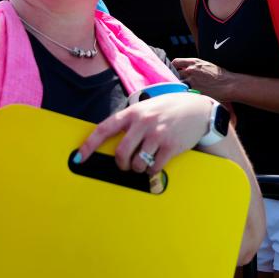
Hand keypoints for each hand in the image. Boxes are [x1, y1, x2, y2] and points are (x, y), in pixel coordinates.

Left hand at [77, 92, 213, 173]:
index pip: (104, 129)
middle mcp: (143, 123)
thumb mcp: (147, 107)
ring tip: (146, 160)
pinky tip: (158, 161)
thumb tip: (114, 139)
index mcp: (133, 112)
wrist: (199, 109)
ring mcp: (157, 135)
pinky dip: (153, 170)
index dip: (89, 145)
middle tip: (125, 165)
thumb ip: (131, 120)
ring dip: (138, 168)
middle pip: (121, 153)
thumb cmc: (170, 109)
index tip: (79, 157)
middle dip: (121, 164)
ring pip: (137, 164)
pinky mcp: (170, 146)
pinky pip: (154, 167)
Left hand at [171, 57, 235, 101]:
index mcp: (194, 62)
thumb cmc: (220, 76)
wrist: (229, 84)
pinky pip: (184, 92)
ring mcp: (192, 81)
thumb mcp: (207, 65)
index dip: (173, 67)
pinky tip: (187, 96)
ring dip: (179, 87)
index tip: (173, 71)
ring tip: (181, 90)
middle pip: (175, 73)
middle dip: (176, 78)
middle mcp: (191, 70)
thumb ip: (195, 67)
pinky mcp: (194, 90)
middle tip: (177, 83)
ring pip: (178, 84)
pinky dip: (184, 94)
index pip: (176, 62)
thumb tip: (187, 70)